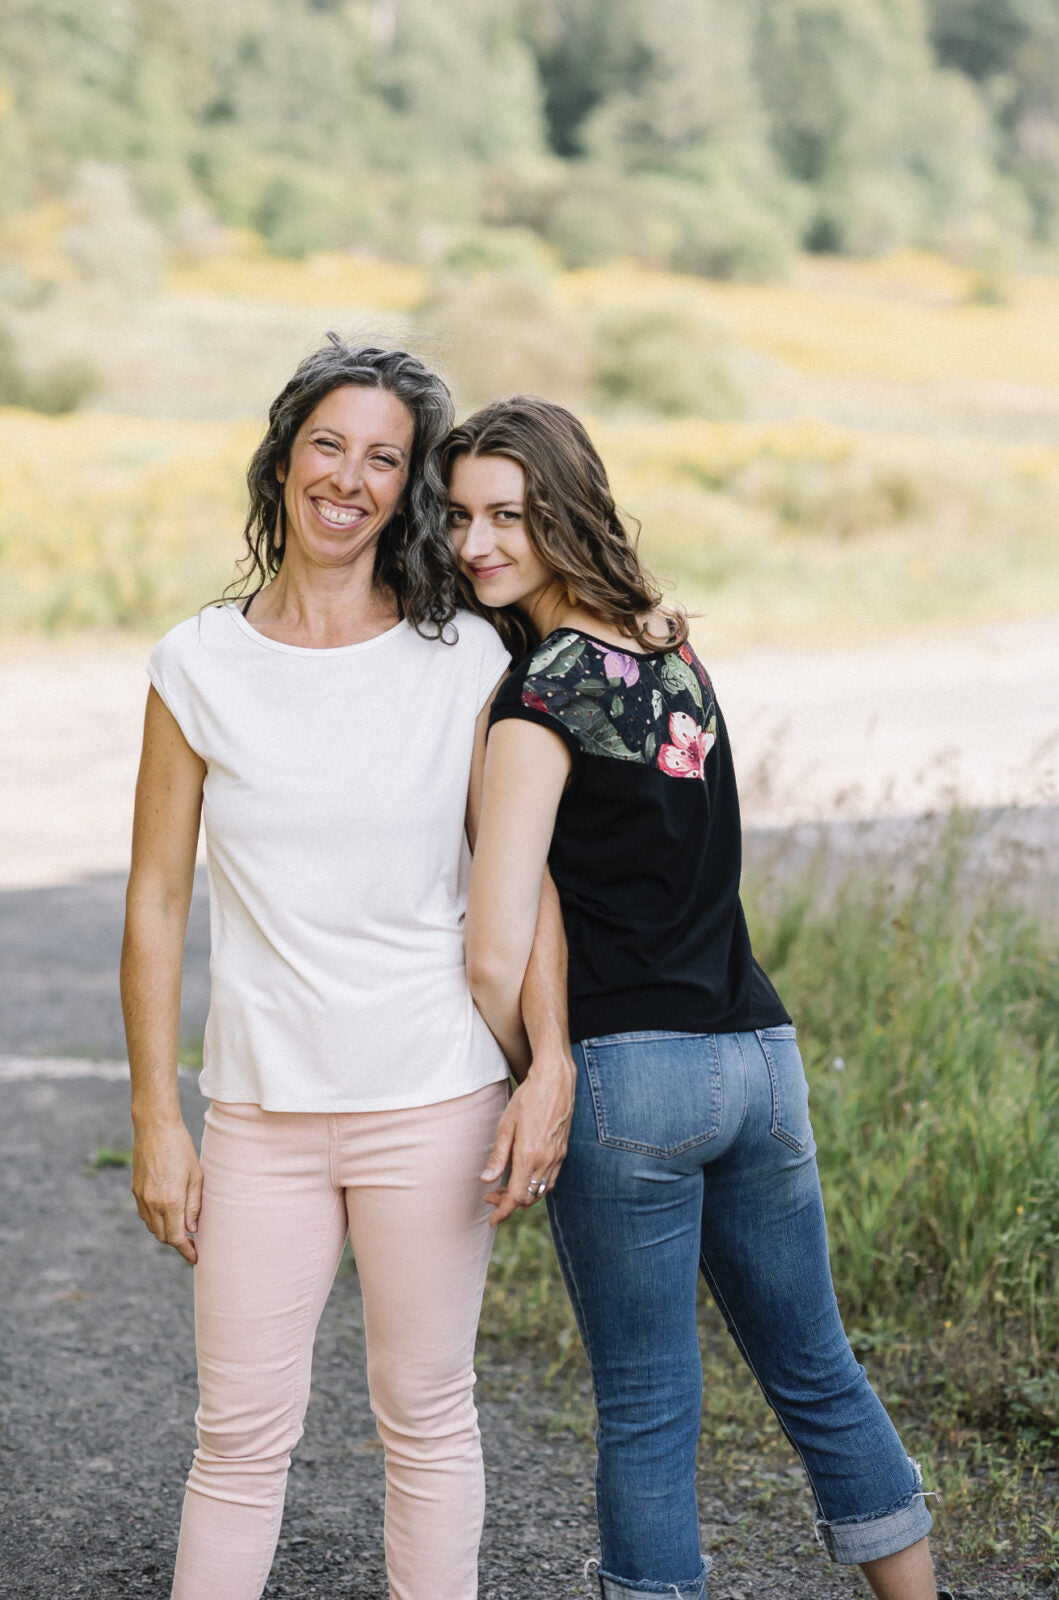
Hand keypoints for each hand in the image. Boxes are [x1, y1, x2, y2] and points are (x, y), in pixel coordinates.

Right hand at [131, 1118, 202, 1264]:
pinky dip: (156, 1220)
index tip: (195, 1257)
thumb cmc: (181, 1149)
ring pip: (152, 1227)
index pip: (176, 1238)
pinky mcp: (135, 1190)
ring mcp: (141, 1197)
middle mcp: (152, 1203)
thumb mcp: (196, 1176)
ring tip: (181, 1228)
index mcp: (170, 1201)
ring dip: (166, 1232)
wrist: (155, 1127)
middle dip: (177, 1243)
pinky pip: (144, 1215)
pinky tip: (167, 1213)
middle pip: (163, 1236)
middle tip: (191, 1242)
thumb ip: (194, 1205)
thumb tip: (192, 1229)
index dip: (186, 1251)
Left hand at [480, 1052, 575, 1226]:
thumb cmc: (528, 1099)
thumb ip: (498, 1156)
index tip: (493, 1220)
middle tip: (492, 1196)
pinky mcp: (563, 1151)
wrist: (555, 1081)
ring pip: (541, 1191)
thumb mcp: (506, 1126)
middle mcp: (546, 1161)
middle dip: (510, 1203)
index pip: (516, 1197)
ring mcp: (557, 1157)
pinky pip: (550, 1179)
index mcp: (529, 1157)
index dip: (503, 1211)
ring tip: (505, 1188)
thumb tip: (487, 1180)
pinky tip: (525, 1178)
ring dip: (524, 1195)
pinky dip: (537, 1186)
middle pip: (529, 1197)